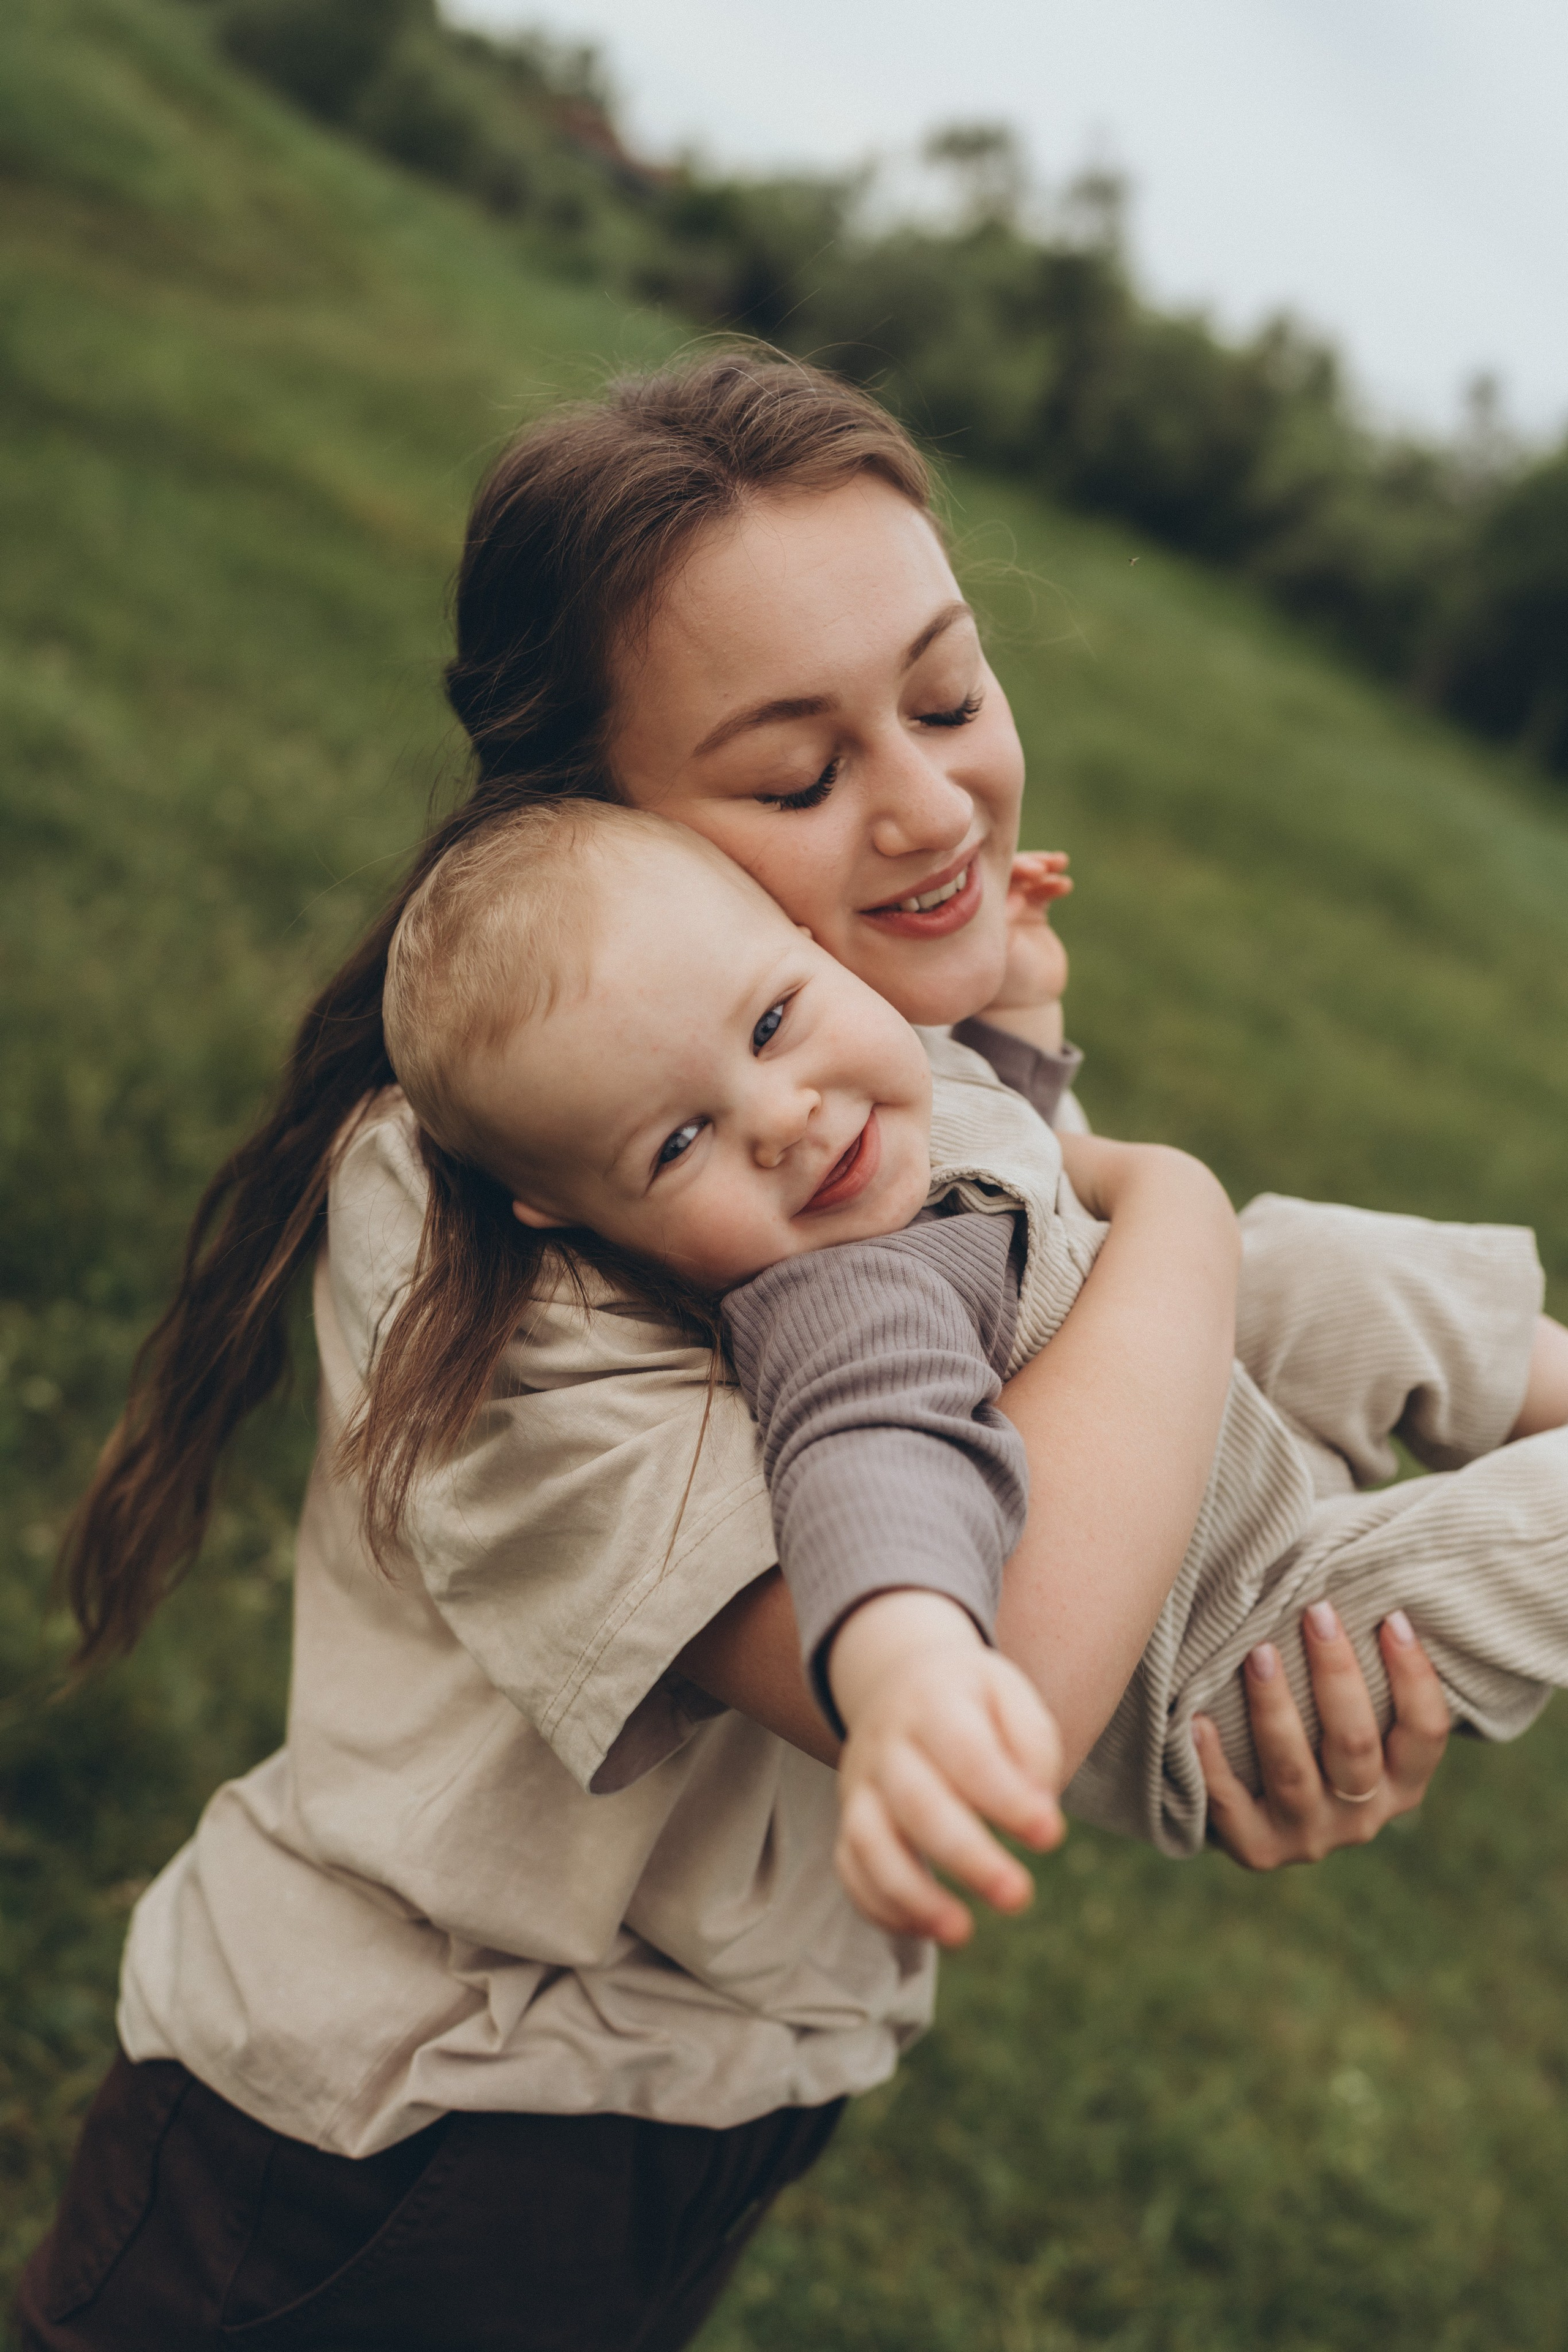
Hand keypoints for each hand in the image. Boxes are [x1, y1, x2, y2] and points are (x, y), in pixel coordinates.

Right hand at [829, 1591, 1064, 1945]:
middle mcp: (888, 1745)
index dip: (1005, 1798)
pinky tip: (928, 1929)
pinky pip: (850, 1869)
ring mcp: (860, 1785)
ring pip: (869, 1842)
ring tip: (962, 1934)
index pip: (966, 1752)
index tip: (1051, 1836)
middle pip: (916, 1803)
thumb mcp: (1009, 1694)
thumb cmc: (972, 1701)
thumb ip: (1033, 1744)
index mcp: (933, 1701)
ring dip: (912, 1895)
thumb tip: (1039, 1810)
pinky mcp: (848, 1822)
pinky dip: (881, 1906)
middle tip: (1017, 1897)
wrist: (898, 1679)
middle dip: (966, 1856)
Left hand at [975, 852, 1072, 1050]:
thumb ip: (1004, 923)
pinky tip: (1065, 885)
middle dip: (1025, 865)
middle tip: (1039, 869)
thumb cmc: (1006, 979)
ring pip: (1027, 876)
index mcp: (973, 909)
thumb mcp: (1001, 949)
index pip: (984, 875)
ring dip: (1043, 867)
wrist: (1026, 1002)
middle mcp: (991, 904)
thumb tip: (1013, 896)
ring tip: (1058, 865)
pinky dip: (1054, 884)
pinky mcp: (1033, 912)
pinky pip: (1044, 890)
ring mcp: (1013, 906)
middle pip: (1007, 871)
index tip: (1023, 870)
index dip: (1003, 867)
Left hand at [1192, 1604, 1449, 1867]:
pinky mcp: (1258, 1850)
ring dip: (1275, 1709)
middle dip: (1336, 1675)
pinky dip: (1213, 1762)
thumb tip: (1356, 1584)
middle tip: (1316, 1612)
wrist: (1259, 1815)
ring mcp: (1310, 1837)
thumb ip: (1362, 1678)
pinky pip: (1231, 1807)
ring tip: (1258, 1653)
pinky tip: (1195, 1719)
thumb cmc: (1314, 1734)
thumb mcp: (1351, 1719)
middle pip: (1355, 1745)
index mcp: (1402, 1783)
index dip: (1415, 1676)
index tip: (1391, 1617)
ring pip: (1294, 1771)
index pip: (1425, 1732)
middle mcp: (1363, 1816)